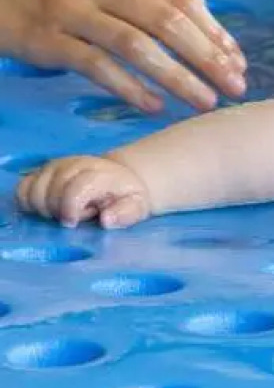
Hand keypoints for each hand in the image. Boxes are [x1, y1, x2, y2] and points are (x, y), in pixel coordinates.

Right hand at [0, 0, 245, 112]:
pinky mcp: (45, 39)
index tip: (237, 62)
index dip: (215, 34)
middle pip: (169, 23)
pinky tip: (154, 106)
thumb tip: (202, 20)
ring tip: (205, 101)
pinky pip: (96, 66)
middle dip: (209, 58)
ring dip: (178, 77)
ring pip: (138, 46)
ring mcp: (72, 10)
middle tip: (235, 87)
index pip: (182, 1)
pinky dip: (130, 88)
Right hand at [15, 155, 151, 228]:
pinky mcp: (42, 171)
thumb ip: (126, 214)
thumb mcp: (136, 206)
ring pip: (34, 189)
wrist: (119, 177)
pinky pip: (23, 188)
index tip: (74, 222)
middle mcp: (75, 164)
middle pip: (51, 190)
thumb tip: (106, 221)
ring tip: (62, 212)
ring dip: (43, 208)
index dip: (69, 208)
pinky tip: (46, 209)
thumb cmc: (126, 196)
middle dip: (59, 211)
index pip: (76, 188)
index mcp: (100, 173)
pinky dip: (29, 202)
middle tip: (75, 217)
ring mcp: (56, 166)